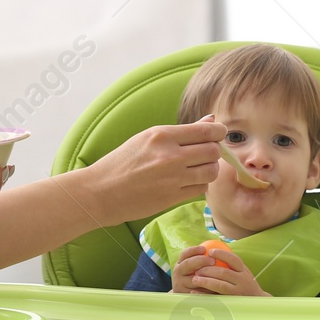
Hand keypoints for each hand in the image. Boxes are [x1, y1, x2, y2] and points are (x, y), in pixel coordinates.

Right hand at [79, 117, 225, 226]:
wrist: (100, 192)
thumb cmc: (121, 163)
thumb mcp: (147, 139)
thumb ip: (182, 132)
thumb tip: (211, 121)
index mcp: (162, 135)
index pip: (206, 130)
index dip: (219, 132)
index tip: (219, 134)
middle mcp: (169, 155)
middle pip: (213, 151)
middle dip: (214, 152)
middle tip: (206, 153)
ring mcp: (172, 178)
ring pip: (210, 171)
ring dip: (208, 170)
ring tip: (196, 168)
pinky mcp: (172, 197)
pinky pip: (200, 189)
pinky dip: (198, 185)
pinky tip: (187, 182)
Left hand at [171, 244, 266, 295]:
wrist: (257, 302)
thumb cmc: (245, 285)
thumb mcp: (243, 273)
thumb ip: (232, 265)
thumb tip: (212, 252)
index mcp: (244, 271)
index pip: (233, 259)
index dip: (221, 254)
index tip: (209, 251)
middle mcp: (243, 280)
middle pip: (224, 272)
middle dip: (209, 270)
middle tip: (197, 269)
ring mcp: (238, 292)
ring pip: (220, 285)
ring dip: (206, 281)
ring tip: (195, 279)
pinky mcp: (232, 302)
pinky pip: (217, 298)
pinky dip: (205, 294)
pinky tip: (195, 292)